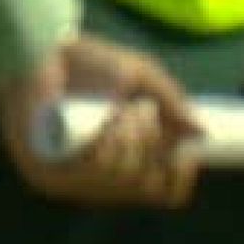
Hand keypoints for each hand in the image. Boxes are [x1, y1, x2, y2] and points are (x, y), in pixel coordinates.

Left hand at [0, 34, 202, 208]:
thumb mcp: (141, 78)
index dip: (179, 180)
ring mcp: (69, 181)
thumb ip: (172, 103)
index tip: (186, 155)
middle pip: (146, 189)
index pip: (161, 194)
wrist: (40, 49)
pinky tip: (104, 129)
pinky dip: (105, 151)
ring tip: (117, 114)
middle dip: (152, 148)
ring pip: (121, 183)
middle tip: (140, 114)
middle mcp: (98, 178)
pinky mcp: (44, 175)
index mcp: (125, 160)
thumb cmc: (88, 63)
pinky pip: (90, 176)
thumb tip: (202, 132)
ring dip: (129, 145)